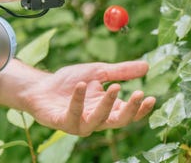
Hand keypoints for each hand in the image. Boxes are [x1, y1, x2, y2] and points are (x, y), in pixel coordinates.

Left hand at [0, 59, 155, 135]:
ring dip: (108, 104)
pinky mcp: (63, 122)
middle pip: (118, 121)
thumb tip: (147, 66)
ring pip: (98, 120)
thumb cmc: (70, 81)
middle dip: (130, 109)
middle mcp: (96, 119)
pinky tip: (81, 84)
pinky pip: (73, 114)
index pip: (128, 113)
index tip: (150, 97)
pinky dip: (78, 100)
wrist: (41, 86)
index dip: (140, 109)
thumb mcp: (99, 71)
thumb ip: (121, 71)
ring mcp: (79, 123)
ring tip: (115, 86)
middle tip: (139, 93)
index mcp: (107, 109)